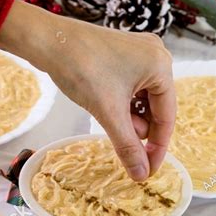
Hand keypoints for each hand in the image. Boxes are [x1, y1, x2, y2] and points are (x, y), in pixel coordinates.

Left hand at [0, 0, 175, 180]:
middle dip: (138, 129)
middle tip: (121, 142)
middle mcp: (157, 56)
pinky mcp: (125, 54)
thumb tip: (141, 174)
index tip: (147, 171)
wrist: (48, 40)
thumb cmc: (81, 69)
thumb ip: (127, 145)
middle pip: (156, 108)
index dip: (157, 148)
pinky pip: (132, 87)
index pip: (167, 117)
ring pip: (142, 99)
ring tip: (109, 119)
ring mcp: (140, 53)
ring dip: (129, 117)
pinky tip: (108, 108)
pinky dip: (122, 103)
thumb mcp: (108, 112)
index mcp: (161, 66)